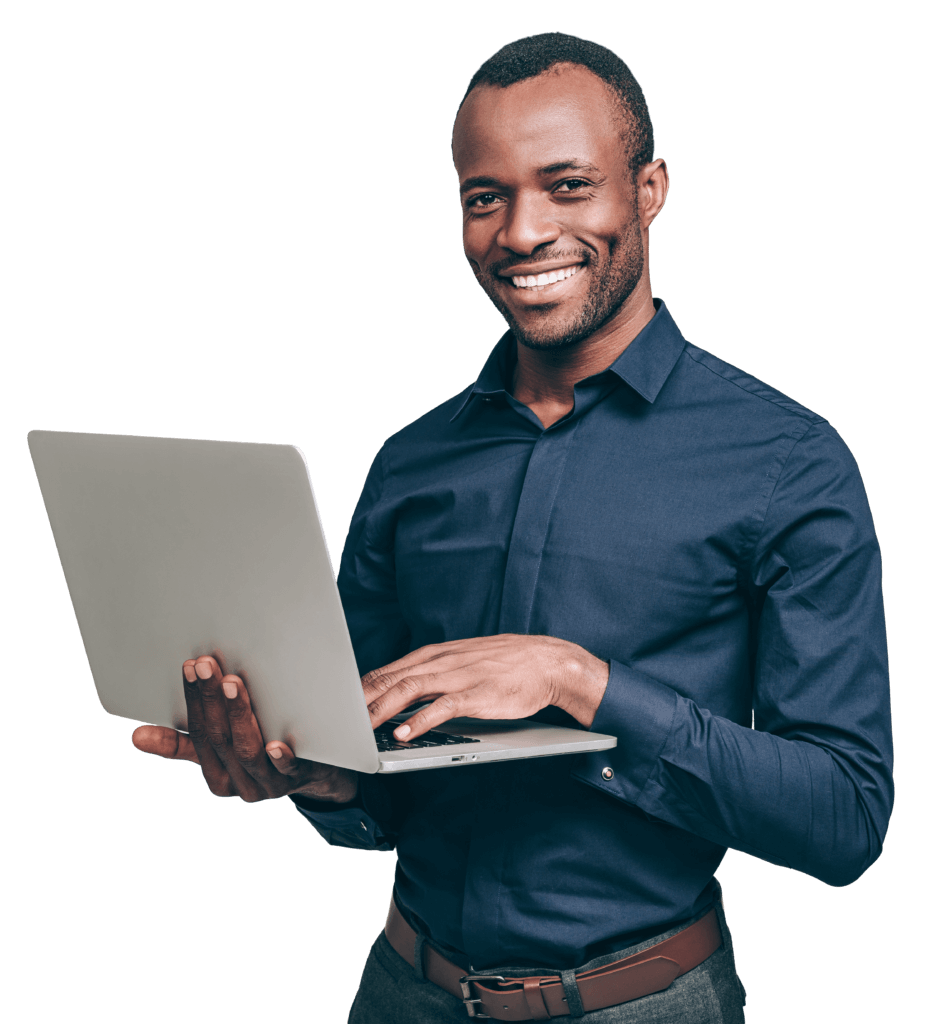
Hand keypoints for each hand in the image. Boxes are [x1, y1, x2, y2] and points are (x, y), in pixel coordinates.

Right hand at [131, 653, 358, 803]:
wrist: (320, 775)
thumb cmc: (262, 753)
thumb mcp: (222, 750)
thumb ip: (184, 744)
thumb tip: (136, 737)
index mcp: (217, 777)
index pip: (198, 735)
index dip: (192, 701)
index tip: (190, 667)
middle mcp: (240, 784)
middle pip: (220, 739)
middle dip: (209, 699)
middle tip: (206, 664)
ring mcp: (269, 783)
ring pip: (247, 750)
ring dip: (238, 715)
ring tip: (231, 683)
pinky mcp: (299, 778)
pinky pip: (288, 771)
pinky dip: (280, 759)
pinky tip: (276, 744)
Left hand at [362, 634, 608, 741]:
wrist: (546, 661)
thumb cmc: (503, 664)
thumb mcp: (461, 661)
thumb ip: (432, 673)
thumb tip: (402, 689)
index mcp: (435, 654)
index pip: (387, 670)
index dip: (360, 690)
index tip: (339, 708)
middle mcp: (440, 662)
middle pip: (390, 679)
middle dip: (361, 701)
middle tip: (338, 721)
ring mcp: (457, 677)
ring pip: (408, 690)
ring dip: (381, 711)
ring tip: (362, 729)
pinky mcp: (476, 694)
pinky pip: (440, 708)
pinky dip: (418, 721)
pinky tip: (403, 733)